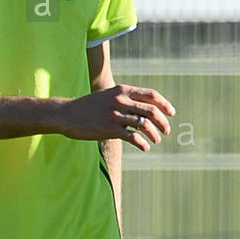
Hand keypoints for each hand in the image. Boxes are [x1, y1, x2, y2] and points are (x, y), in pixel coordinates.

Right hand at [60, 84, 174, 152]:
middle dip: (163, 122)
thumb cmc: (89, 106)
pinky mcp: (110, 129)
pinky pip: (133, 137)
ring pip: (144, 125)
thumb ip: (126, 98)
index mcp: (123, 90)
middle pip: (152, 111)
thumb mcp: (109, 95)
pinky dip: (142, 143)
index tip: (172, 113)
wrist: (67, 114)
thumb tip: (146, 107)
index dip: (165, 104)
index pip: (151, 95)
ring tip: (156, 140)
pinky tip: (145, 147)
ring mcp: (115, 115)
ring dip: (154, 134)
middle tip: (167, 130)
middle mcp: (121, 101)